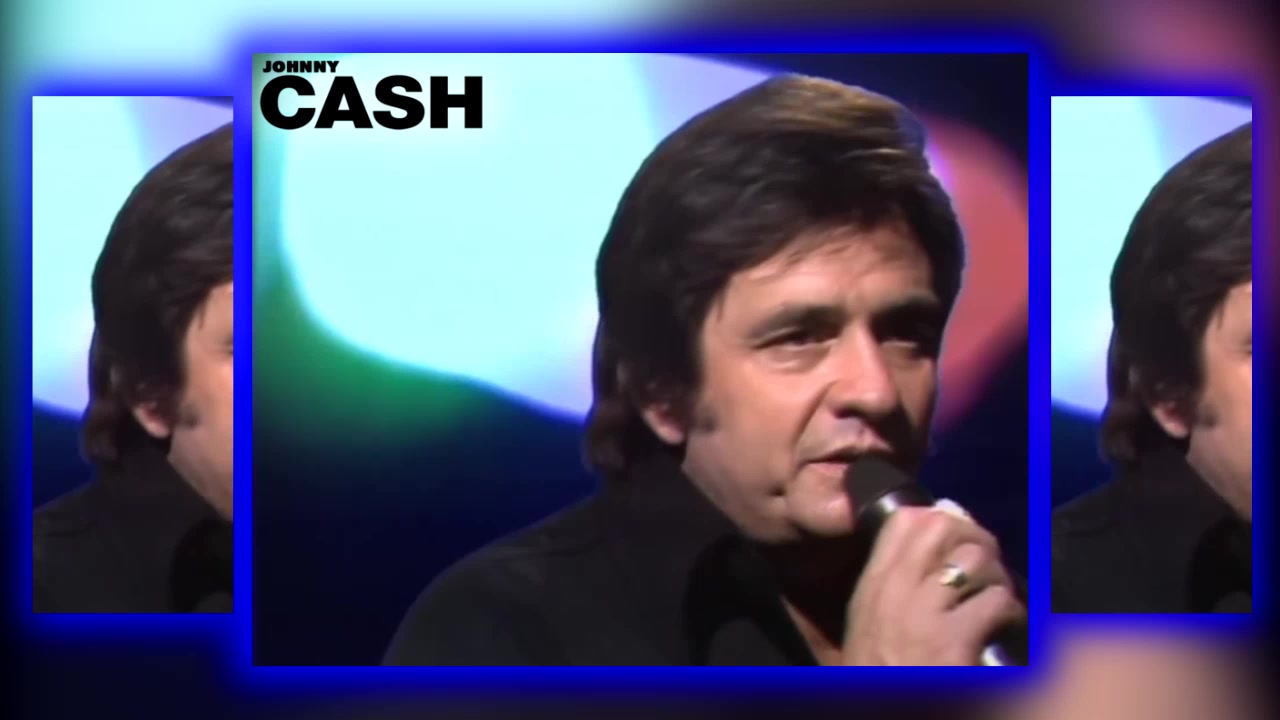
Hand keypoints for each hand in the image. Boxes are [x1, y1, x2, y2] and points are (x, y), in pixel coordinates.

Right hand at [841, 505, 1024, 664]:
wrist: (882, 713)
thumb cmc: (881, 679)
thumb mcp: (874, 624)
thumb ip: (900, 583)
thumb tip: (939, 532)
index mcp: (873, 587)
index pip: (908, 520)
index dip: (945, 520)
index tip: (960, 543)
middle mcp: (893, 593)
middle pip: (943, 528)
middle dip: (976, 541)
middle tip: (986, 570)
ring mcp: (921, 615)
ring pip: (975, 561)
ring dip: (998, 579)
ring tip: (998, 600)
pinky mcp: (950, 641)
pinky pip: (995, 601)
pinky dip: (1010, 613)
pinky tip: (1005, 630)